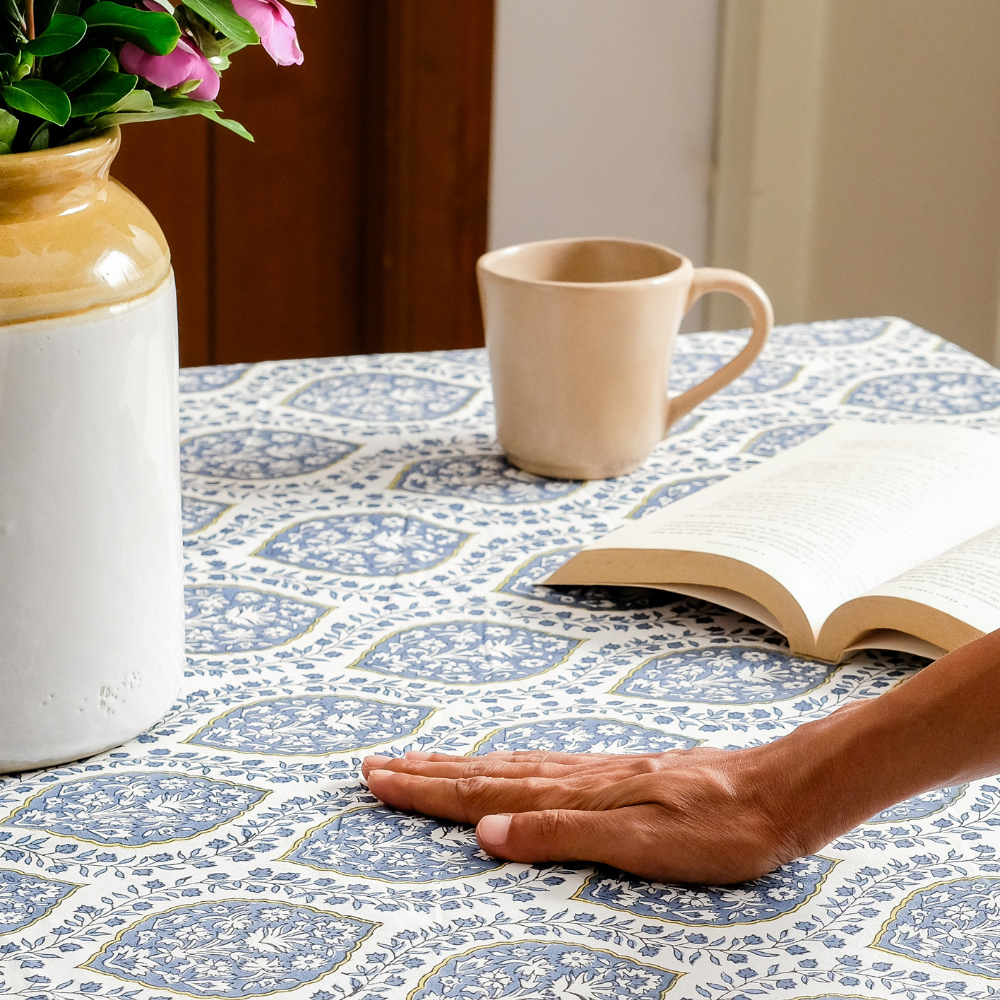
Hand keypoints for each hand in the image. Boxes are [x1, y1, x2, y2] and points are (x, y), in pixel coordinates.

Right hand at [361, 745, 809, 884]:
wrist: (774, 793)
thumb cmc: (715, 828)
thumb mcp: (639, 843)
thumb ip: (560, 835)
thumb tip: (486, 832)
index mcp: (573, 794)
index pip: (482, 792)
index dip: (427, 789)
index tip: (379, 779)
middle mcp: (576, 776)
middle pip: (485, 773)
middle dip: (427, 773)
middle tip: (377, 766)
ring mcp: (595, 772)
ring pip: (510, 766)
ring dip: (459, 765)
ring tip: (422, 761)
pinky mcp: (616, 774)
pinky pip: (542, 765)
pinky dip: (505, 764)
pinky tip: (507, 766)